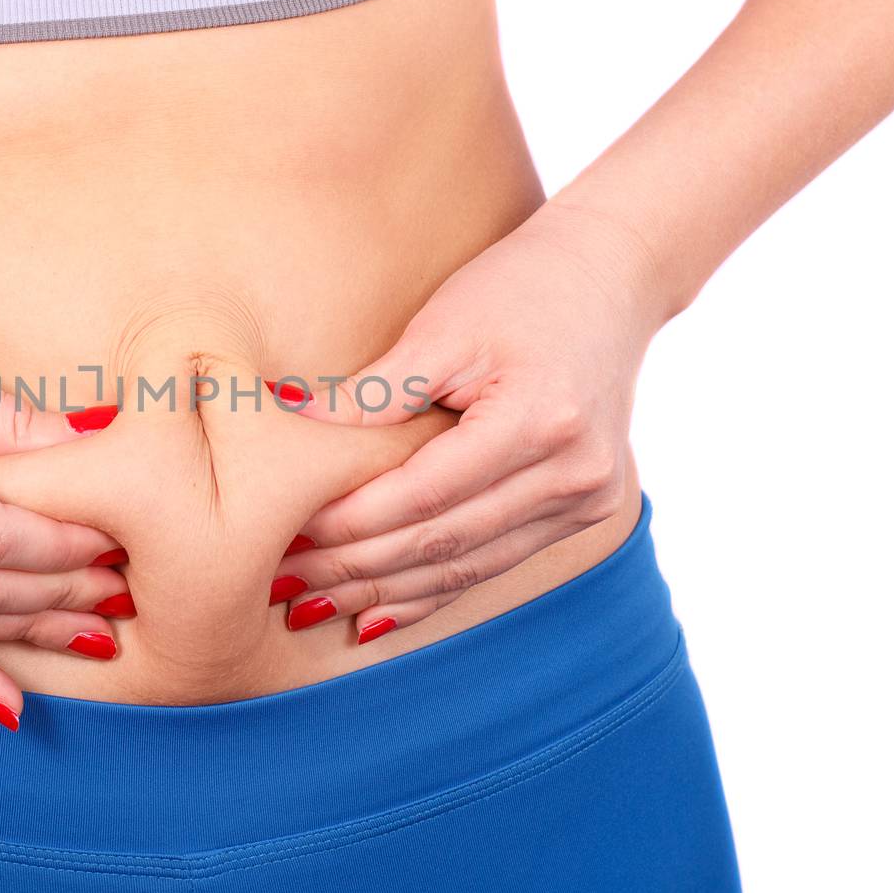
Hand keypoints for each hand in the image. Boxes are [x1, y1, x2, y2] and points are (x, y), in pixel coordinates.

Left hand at [275, 203, 668, 643]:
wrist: (612, 276)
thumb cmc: (519, 288)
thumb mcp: (443, 326)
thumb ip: (372, 391)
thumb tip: (287, 418)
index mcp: (538, 423)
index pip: (425, 493)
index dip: (350, 520)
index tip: (285, 530)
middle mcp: (572, 474)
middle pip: (443, 541)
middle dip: (354, 567)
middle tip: (281, 582)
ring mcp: (586, 500)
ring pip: (466, 567)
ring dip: (383, 592)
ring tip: (310, 607)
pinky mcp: (583, 512)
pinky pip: (492, 563)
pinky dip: (430, 590)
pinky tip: (373, 616)